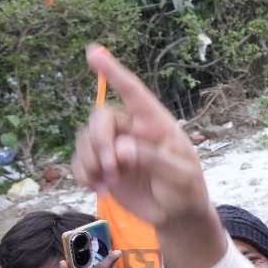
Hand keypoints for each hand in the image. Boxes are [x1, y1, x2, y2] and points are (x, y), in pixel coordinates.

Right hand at [74, 48, 210, 227]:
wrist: (178, 215)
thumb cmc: (187, 190)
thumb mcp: (181, 177)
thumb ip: (154, 161)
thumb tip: (123, 148)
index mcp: (156, 125)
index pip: (134, 93)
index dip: (114, 72)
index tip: (93, 52)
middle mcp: (132, 131)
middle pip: (101, 118)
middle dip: (99, 140)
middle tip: (112, 166)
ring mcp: (115, 148)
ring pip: (86, 139)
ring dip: (90, 160)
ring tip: (109, 182)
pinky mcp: (103, 167)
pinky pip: (80, 161)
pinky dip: (83, 174)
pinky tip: (100, 188)